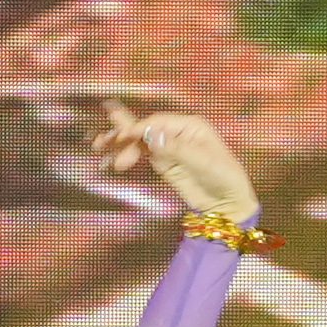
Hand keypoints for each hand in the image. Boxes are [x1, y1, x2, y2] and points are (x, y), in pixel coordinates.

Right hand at [97, 100, 256, 225]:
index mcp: (190, 125)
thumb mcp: (203, 162)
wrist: (227, 203)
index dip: (137, 129)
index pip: (156, 122)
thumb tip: (151, 136)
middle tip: (102, 143)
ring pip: (139, 141)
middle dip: (123, 134)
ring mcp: (168, 148)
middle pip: (144, 128)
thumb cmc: (224, 177)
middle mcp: (176, 132)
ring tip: (99, 148)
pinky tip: (112, 159)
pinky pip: (141, 154)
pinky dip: (126, 155)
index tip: (121, 138)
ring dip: (120, 145)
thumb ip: (175, 149)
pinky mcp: (163, 163)